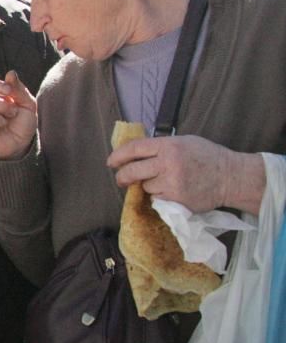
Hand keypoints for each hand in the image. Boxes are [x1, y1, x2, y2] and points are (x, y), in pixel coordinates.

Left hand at [108, 135, 266, 214]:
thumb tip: (136, 153)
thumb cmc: (207, 156)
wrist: (231, 177)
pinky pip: (157, 199)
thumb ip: (161, 147)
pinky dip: (160, 196)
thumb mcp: (184, 142)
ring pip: (145, 187)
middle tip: (121, 179)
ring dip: (148, 186)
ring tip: (164, 182)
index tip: (111, 162)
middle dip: (122, 176)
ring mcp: (171, 184)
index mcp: (169, 146)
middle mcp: (167, 164)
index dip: (118, 155)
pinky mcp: (176, 200)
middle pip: (132, 171)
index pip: (134, 148)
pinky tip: (172, 191)